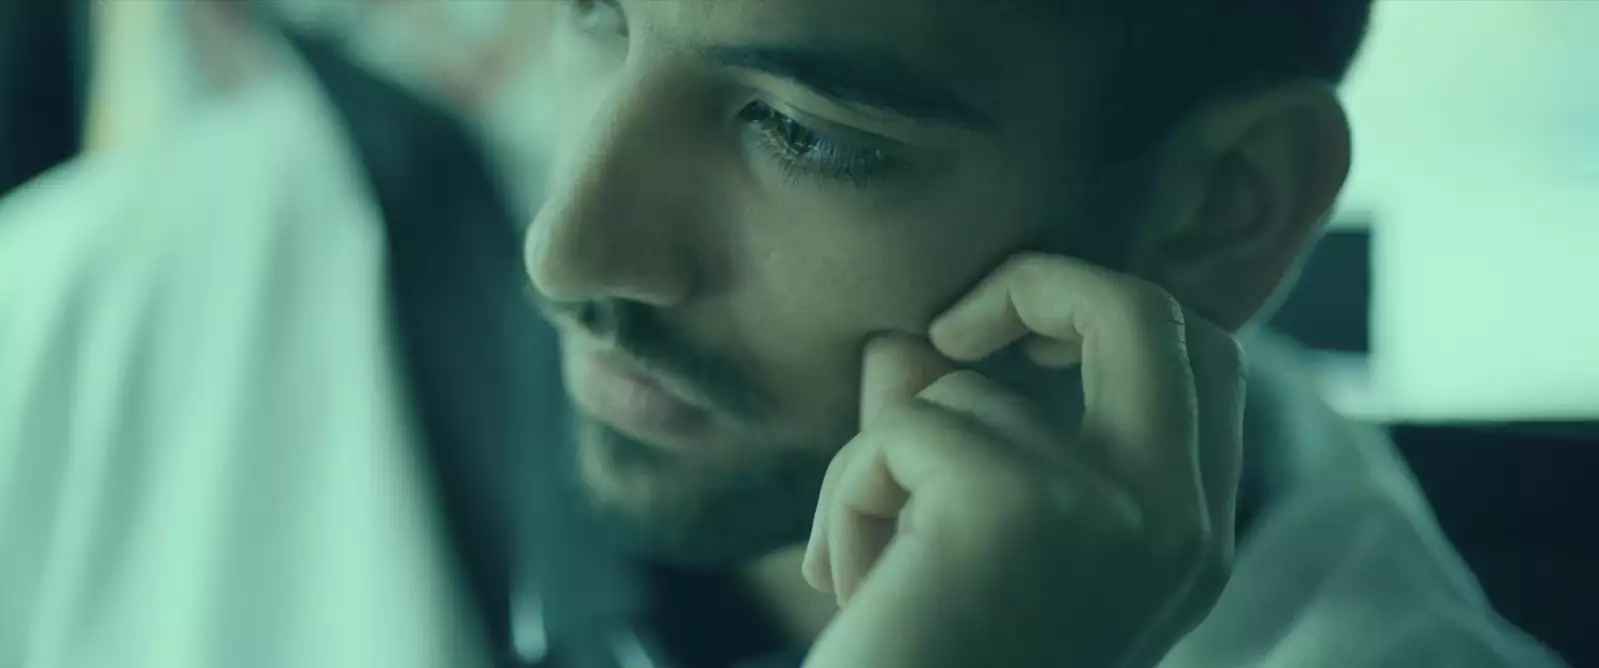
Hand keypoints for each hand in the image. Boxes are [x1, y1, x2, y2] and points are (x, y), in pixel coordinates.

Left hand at [800, 253, 1244, 667]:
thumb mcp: (962, 551)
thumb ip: (952, 430)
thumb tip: (909, 339)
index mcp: (1189, 542)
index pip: (1204, 358)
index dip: (1107, 312)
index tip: (1005, 341)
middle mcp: (1179, 524)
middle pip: (1148, 310)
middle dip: (1038, 282)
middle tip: (949, 329)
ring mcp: (1112, 509)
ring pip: (964, 385)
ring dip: (878, 463)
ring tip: (867, 571)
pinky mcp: (1017, 504)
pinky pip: (898, 427)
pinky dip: (845, 498)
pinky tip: (849, 589)